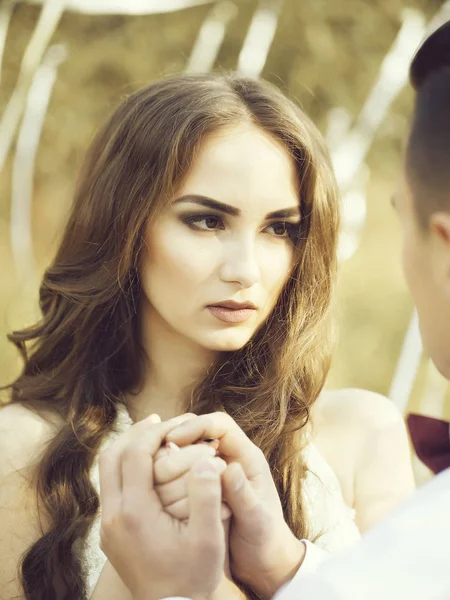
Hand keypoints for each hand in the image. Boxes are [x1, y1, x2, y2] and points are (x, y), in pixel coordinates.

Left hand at [98, 414, 225, 599]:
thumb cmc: (194, 577)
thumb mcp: (209, 539)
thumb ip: (207, 496)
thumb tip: (206, 460)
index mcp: (135, 515)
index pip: (134, 454)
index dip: (154, 432)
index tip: (174, 423)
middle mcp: (113, 518)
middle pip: (111, 457)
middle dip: (136, 434)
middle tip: (159, 422)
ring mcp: (108, 526)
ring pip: (107, 472)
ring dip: (129, 449)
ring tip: (154, 439)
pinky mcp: (110, 533)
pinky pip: (112, 487)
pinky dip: (127, 468)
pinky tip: (149, 467)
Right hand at [167, 413, 305, 597]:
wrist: (264, 563)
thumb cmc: (265, 541)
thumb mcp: (256, 520)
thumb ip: (243, 494)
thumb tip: (228, 468)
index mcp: (246, 457)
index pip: (219, 425)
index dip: (196, 426)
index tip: (172, 439)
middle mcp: (229, 458)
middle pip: (200, 431)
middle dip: (177, 435)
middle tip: (153, 448)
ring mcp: (214, 472)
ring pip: (188, 449)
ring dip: (169, 453)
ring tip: (147, 464)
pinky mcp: (203, 486)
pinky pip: (182, 469)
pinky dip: (168, 471)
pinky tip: (151, 483)